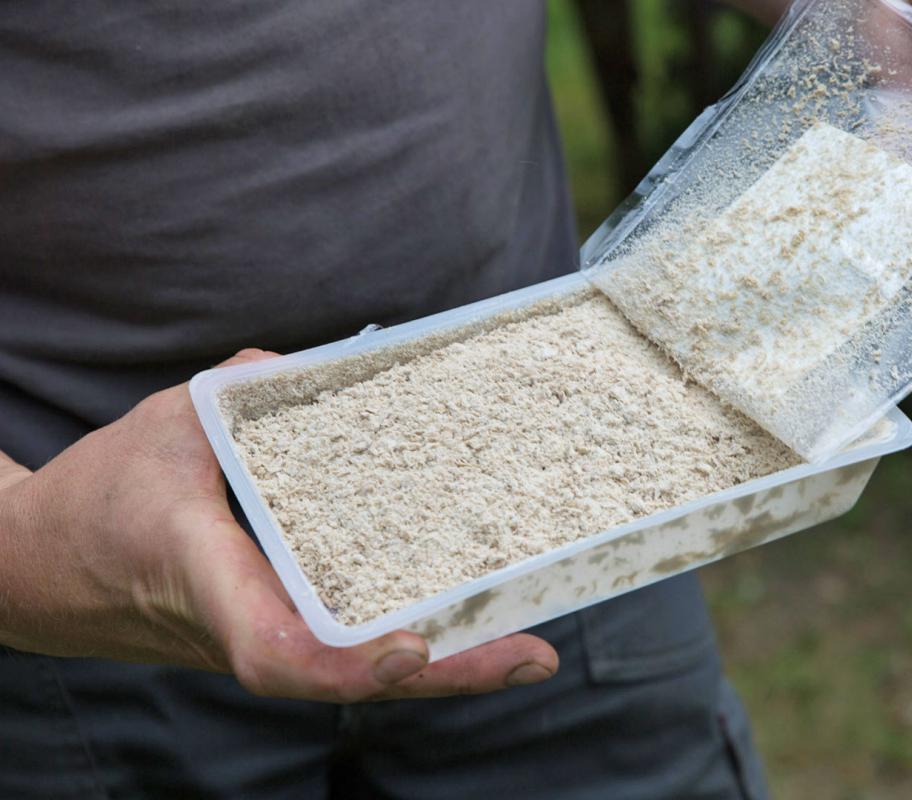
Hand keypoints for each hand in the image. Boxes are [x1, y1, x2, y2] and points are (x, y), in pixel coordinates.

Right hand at [0, 349, 558, 701]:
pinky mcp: (276, 628)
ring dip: (447, 667)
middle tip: (533, 654)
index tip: (410, 648)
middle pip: (354, 676)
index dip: (347, 665)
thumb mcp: (160, 427)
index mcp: (211, 583)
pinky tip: (469, 625)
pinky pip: (349, 647)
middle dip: (447, 674)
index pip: (279, 652)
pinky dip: (416, 645)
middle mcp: (249, 626)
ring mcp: (266, 635)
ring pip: (361, 670)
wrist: (40, 572)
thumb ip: (235, 393)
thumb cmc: (98, 501)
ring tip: (527, 647)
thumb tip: (306, 367)